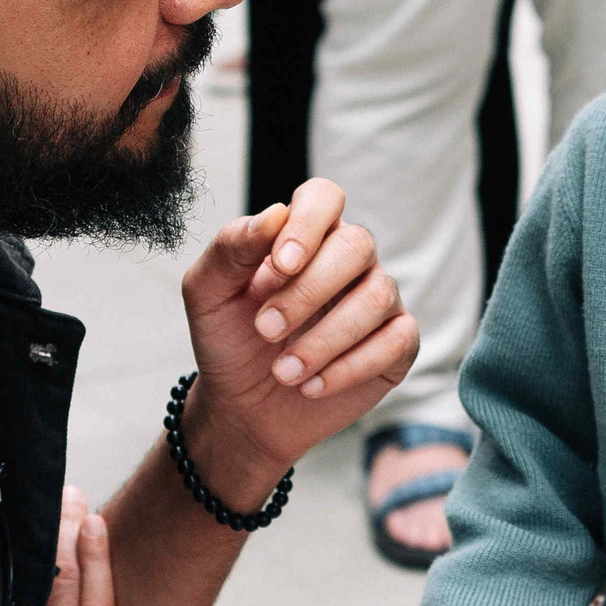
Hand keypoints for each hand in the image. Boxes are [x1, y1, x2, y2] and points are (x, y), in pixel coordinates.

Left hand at [175, 180, 418, 505]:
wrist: (242, 409)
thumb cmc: (228, 340)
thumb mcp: (208, 293)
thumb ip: (232, 248)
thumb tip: (275, 214)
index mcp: (306, 235)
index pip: (324, 197)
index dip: (307, 225)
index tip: (280, 266)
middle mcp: (349, 260)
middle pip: (357, 245)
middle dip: (309, 291)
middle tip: (265, 330)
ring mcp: (378, 300)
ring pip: (377, 297)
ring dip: (324, 340)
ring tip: (283, 372)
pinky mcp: (397, 344)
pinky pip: (395, 342)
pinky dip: (349, 368)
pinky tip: (311, 386)